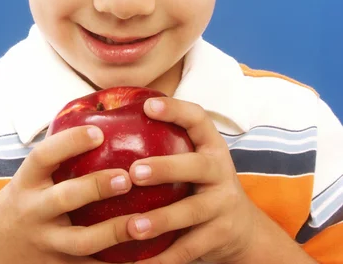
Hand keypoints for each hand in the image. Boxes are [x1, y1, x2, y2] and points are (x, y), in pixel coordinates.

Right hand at [0, 125, 134, 263]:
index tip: (98, 132)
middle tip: (128, 177)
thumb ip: (58, 157)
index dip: (70, 142)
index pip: (43, 156)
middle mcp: (33, 211)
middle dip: (96, 187)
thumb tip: (102, 115)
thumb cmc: (22, 202)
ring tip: (141, 221)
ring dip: (112, 231)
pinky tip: (144, 259)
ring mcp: (46, 243)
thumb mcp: (29, 178)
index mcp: (26, 182)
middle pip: (64, 198)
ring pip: (80, 241)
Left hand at [124, 97, 257, 263]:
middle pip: (196, 166)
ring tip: (132, 227)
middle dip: (165, 168)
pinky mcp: (221, 235)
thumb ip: (167, 144)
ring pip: (192, 212)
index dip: (175, 110)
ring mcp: (223, 204)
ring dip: (161, 220)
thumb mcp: (193, 159)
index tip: (148, 105)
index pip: (198, 119)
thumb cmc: (201, 185)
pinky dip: (164, 258)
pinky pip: (189, 248)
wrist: (243, 229)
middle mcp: (220, 170)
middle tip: (134, 173)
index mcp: (211, 145)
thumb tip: (109, 126)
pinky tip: (137, 263)